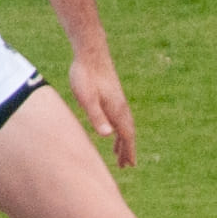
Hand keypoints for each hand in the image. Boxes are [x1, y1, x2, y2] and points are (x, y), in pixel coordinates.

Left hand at [69, 51, 136, 167]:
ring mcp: (118, 101)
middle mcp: (121, 108)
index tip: (131, 165)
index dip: (129, 152)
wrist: (90, 51)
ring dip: (123, 140)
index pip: (127, 137)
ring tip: (118, 153)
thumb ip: (97, 117)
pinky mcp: (112, 96)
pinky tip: (112, 130)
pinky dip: (118, 129)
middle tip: (126, 165)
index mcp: (117, 111)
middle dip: (127, 150)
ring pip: (123, 126)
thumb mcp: (87, 98)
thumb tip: (108, 135)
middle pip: (127, 134)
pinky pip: (119, 118)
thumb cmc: (86, 75)